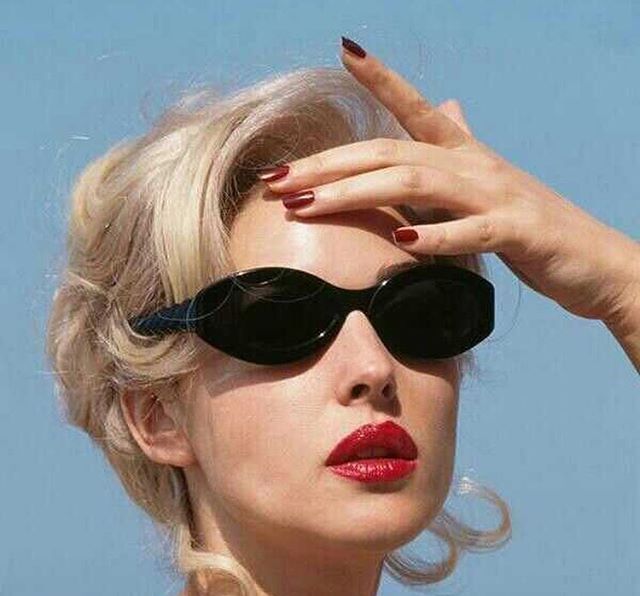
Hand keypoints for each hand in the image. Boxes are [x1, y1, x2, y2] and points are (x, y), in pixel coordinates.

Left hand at [259, 40, 639, 324]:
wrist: (596, 263)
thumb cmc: (534, 230)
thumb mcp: (489, 185)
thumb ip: (460, 148)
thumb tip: (444, 107)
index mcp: (466, 155)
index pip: (416, 109)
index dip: (383, 79)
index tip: (345, 51)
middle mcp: (476, 165)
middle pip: (390, 151)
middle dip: (327, 165)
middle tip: (274, 181)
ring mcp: (496, 196)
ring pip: (417, 182)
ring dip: (355, 194)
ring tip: (306, 206)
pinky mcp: (517, 232)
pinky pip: (471, 231)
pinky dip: (437, 235)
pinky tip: (402, 240)